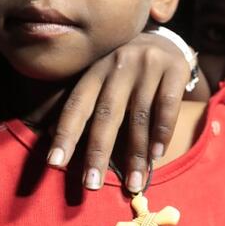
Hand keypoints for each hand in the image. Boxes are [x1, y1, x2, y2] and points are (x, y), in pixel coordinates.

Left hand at [46, 33, 188, 192]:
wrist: (165, 41)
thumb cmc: (126, 71)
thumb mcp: (101, 79)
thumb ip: (83, 104)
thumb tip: (49, 135)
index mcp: (95, 70)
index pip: (77, 105)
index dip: (65, 134)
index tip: (55, 163)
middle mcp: (118, 65)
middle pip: (107, 114)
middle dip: (98, 152)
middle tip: (91, 184)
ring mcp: (148, 65)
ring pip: (139, 116)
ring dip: (135, 154)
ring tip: (132, 183)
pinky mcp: (175, 69)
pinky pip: (167, 106)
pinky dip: (162, 133)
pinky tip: (156, 156)